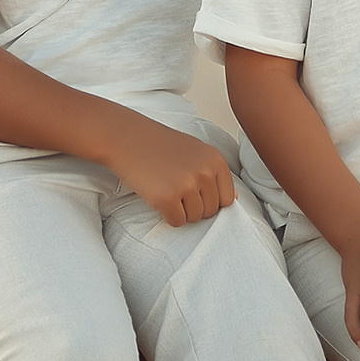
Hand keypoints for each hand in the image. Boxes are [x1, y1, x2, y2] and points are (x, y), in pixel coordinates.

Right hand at [110, 121, 236, 226]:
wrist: (126, 138)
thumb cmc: (160, 145)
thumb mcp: (195, 151)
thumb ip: (214, 173)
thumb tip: (233, 198)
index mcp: (215, 160)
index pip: (227, 198)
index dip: (210, 200)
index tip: (194, 191)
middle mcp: (205, 172)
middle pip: (211, 211)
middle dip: (194, 206)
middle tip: (175, 188)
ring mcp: (186, 186)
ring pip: (195, 218)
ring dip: (181, 211)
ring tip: (166, 190)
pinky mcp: (167, 198)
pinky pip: (177, 222)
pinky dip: (167, 215)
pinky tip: (158, 197)